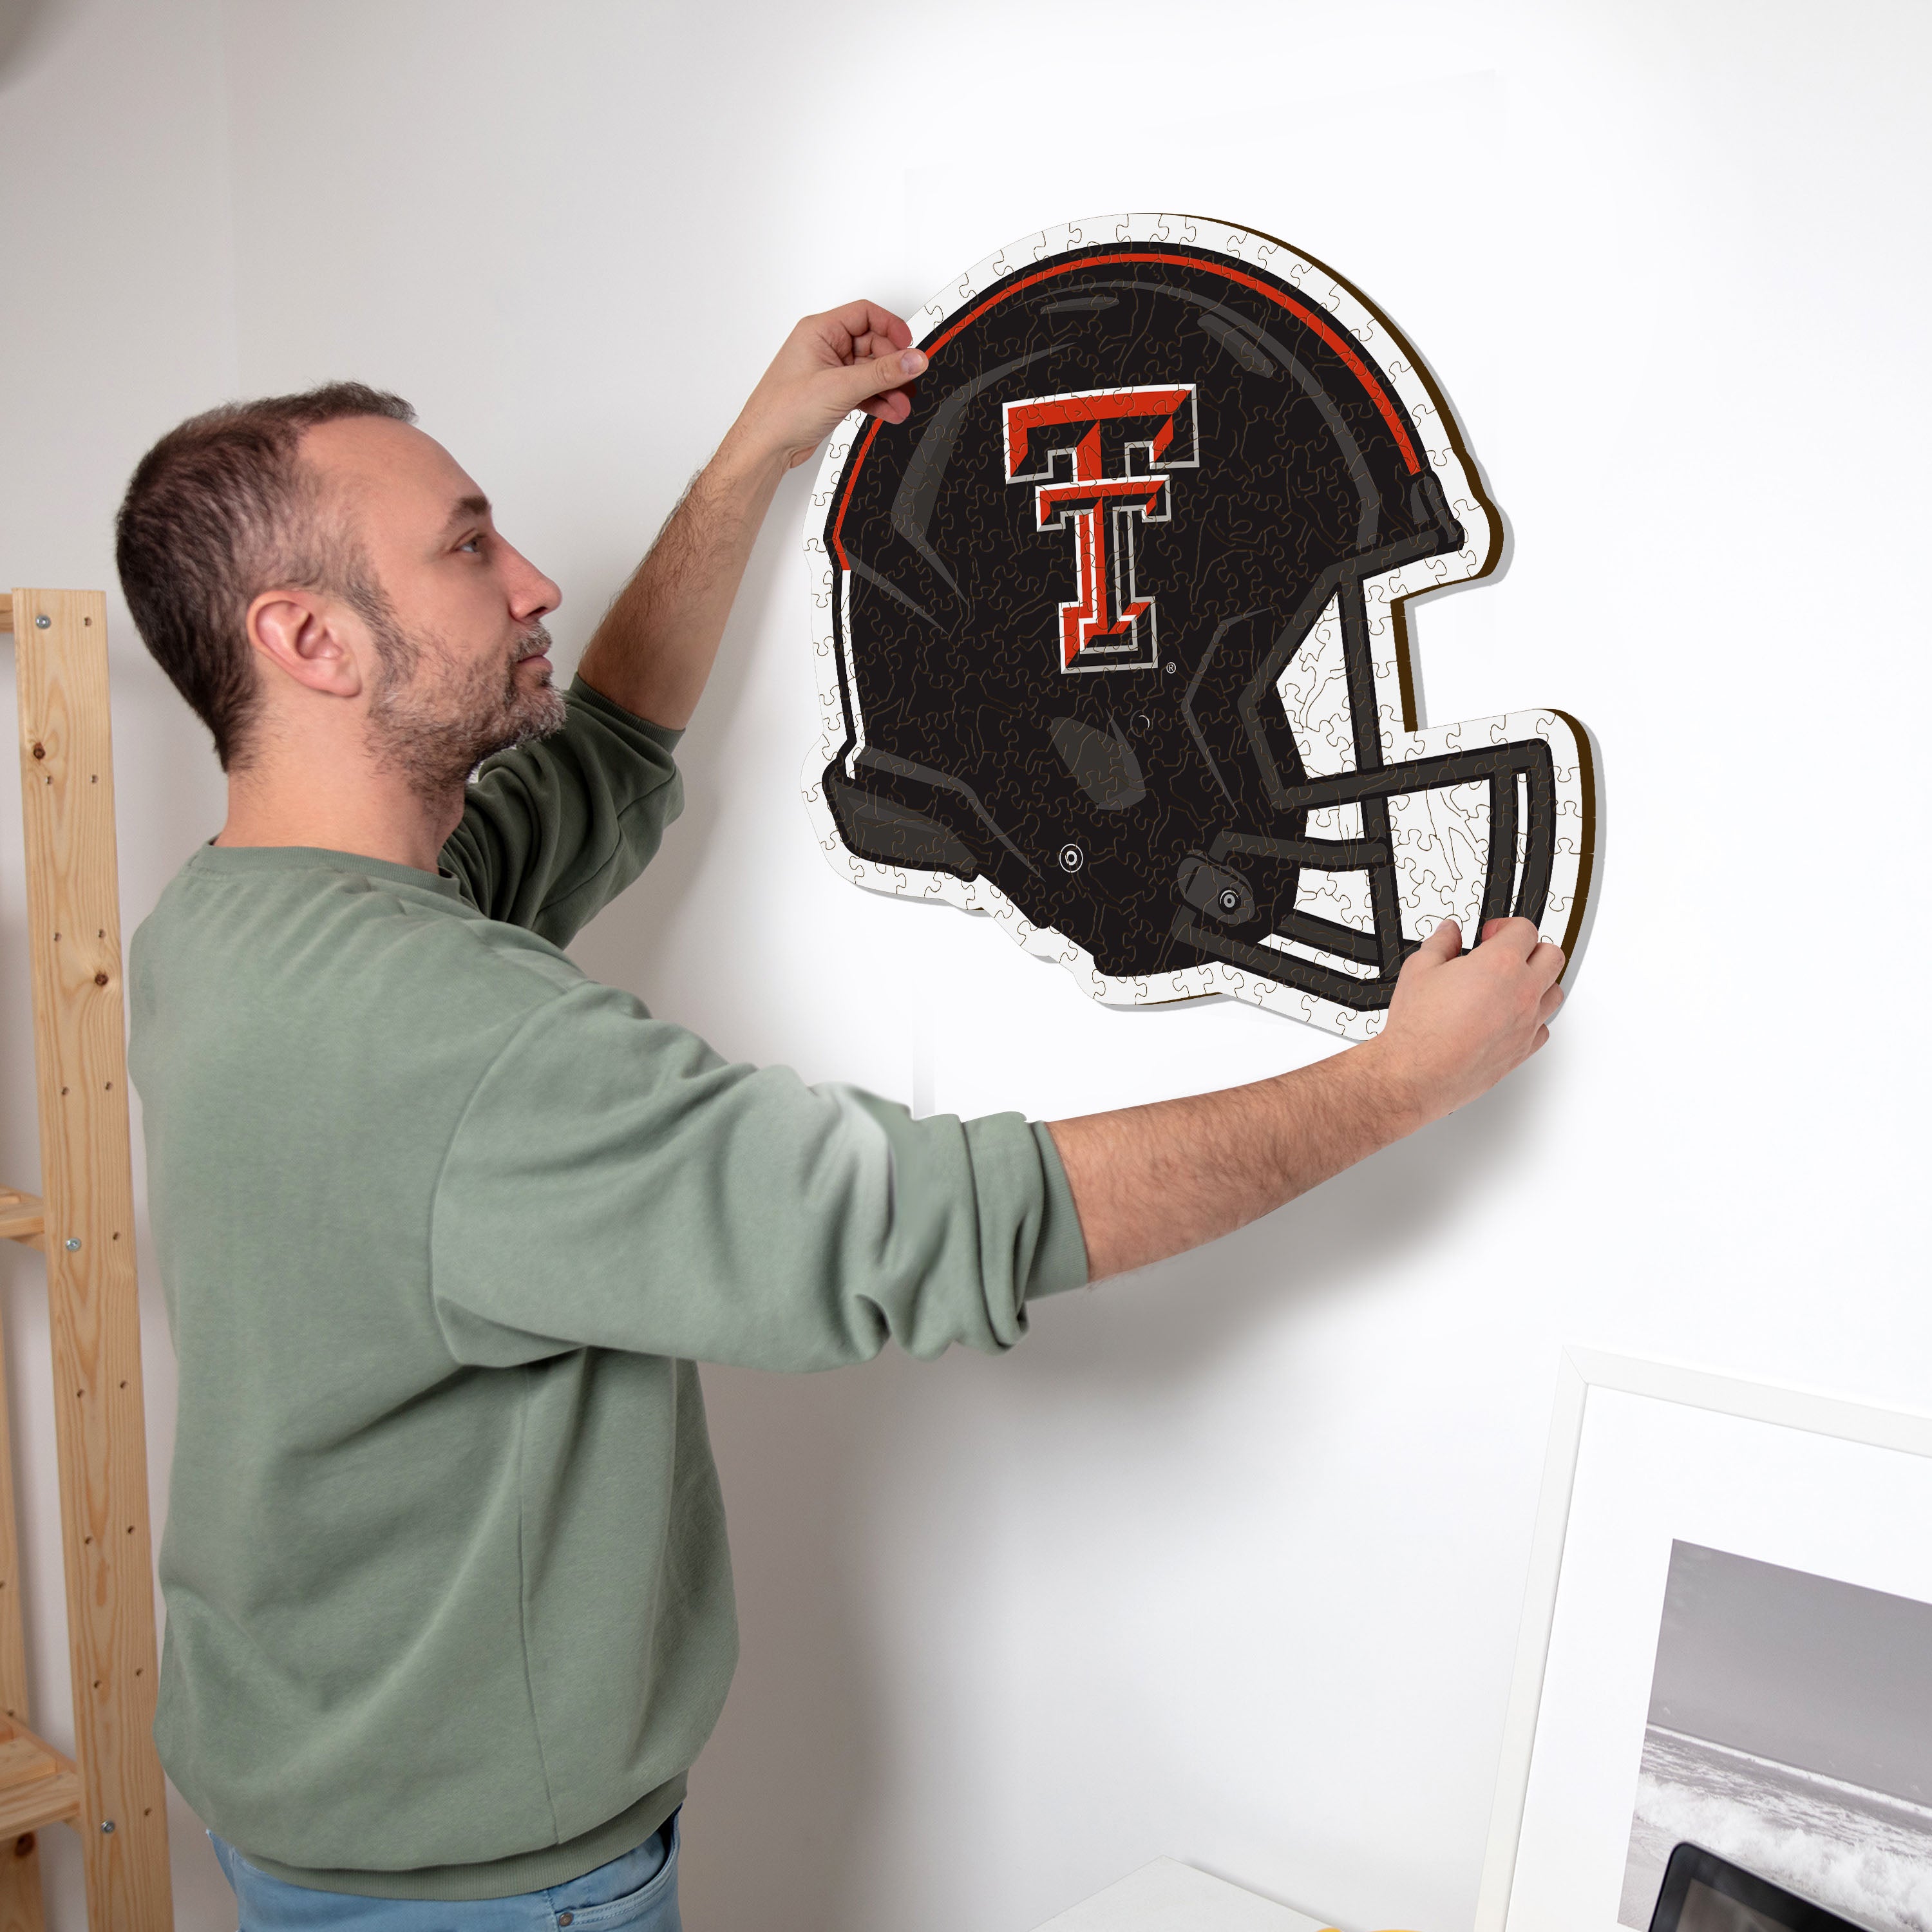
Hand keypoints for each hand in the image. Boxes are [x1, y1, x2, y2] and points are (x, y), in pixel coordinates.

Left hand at [728, 300, 927, 472]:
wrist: (765, 446)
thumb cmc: (781, 411)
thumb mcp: (840, 387)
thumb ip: (882, 373)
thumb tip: (913, 360)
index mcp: (819, 331)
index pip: (865, 314)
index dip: (891, 327)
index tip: (909, 347)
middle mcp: (824, 347)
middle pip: (872, 345)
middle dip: (892, 367)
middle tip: (908, 382)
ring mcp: (828, 372)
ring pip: (870, 371)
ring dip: (888, 388)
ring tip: (901, 403)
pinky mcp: (832, 394)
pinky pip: (863, 390)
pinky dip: (878, 400)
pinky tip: (890, 411)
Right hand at [1362, 916, 1565, 1128]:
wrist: (1416, 1074)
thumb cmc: (1418, 1028)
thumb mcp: (1419, 970)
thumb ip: (1440, 943)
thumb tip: (1449, 933)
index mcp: (1500, 963)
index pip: (1525, 929)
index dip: (1506, 927)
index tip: (1491, 934)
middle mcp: (1521, 991)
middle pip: (1552, 956)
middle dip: (1531, 949)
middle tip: (1507, 954)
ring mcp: (1527, 1022)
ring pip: (1555, 991)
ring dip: (1538, 982)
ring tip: (1513, 985)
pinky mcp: (1523, 1050)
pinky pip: (1544, 1027)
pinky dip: (1533, 1018)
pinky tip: (1510, 1017)